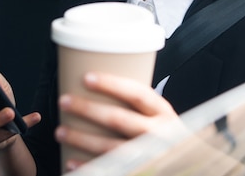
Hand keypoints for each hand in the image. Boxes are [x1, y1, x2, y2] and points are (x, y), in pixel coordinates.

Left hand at [55, 72, 177, 169]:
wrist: (184, 166)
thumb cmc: (163, 135)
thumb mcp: (159, 116)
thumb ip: (138, 105)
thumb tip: (96, 84)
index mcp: (163, 112)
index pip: (137, 93)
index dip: (111, 84)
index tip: (86, 77)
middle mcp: (159, 133)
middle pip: (119, 119)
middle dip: (87, 109)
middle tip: (64, 101)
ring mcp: (150, 156)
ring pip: (111, 147)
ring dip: (82, 139)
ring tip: (60, 131)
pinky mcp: (140, 171)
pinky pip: (111, 169)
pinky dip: (89, 167)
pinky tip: (71, 163)